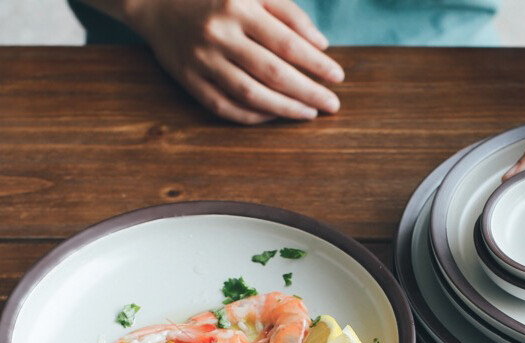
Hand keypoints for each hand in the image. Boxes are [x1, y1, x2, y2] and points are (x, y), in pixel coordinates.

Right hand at [128, 0, 344, 123]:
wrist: (154, 0)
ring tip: (309, 113)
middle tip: (332, 104)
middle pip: (273, 73)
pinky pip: (225, 107)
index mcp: (237, 6)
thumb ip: (288, 12)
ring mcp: (202, 60)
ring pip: (251, 95)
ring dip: (285, 109)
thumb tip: (320, 45)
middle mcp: (219, 34)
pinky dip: (253, 116)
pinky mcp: (189, 80)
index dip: (316, 64)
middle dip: (307, 92)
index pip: (287, 43)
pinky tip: (274, 116)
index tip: (337, 77)